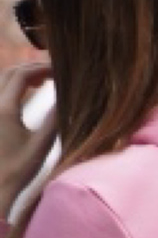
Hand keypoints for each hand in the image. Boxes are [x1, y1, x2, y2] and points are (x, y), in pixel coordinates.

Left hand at [0, 55, 50, 185]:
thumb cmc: (18, 169)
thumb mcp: (42, 143)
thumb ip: (55, 118)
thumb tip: (71, 97)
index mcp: (4, 109)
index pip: (23, 75)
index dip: (43, 68)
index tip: (62, 70)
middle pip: (10, 73)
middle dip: (33, 68)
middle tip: (55, 73)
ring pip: (3, 82)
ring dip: (23, 77)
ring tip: (44, 81)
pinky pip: (0, 94)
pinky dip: (15, 88)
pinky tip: (28, 95)